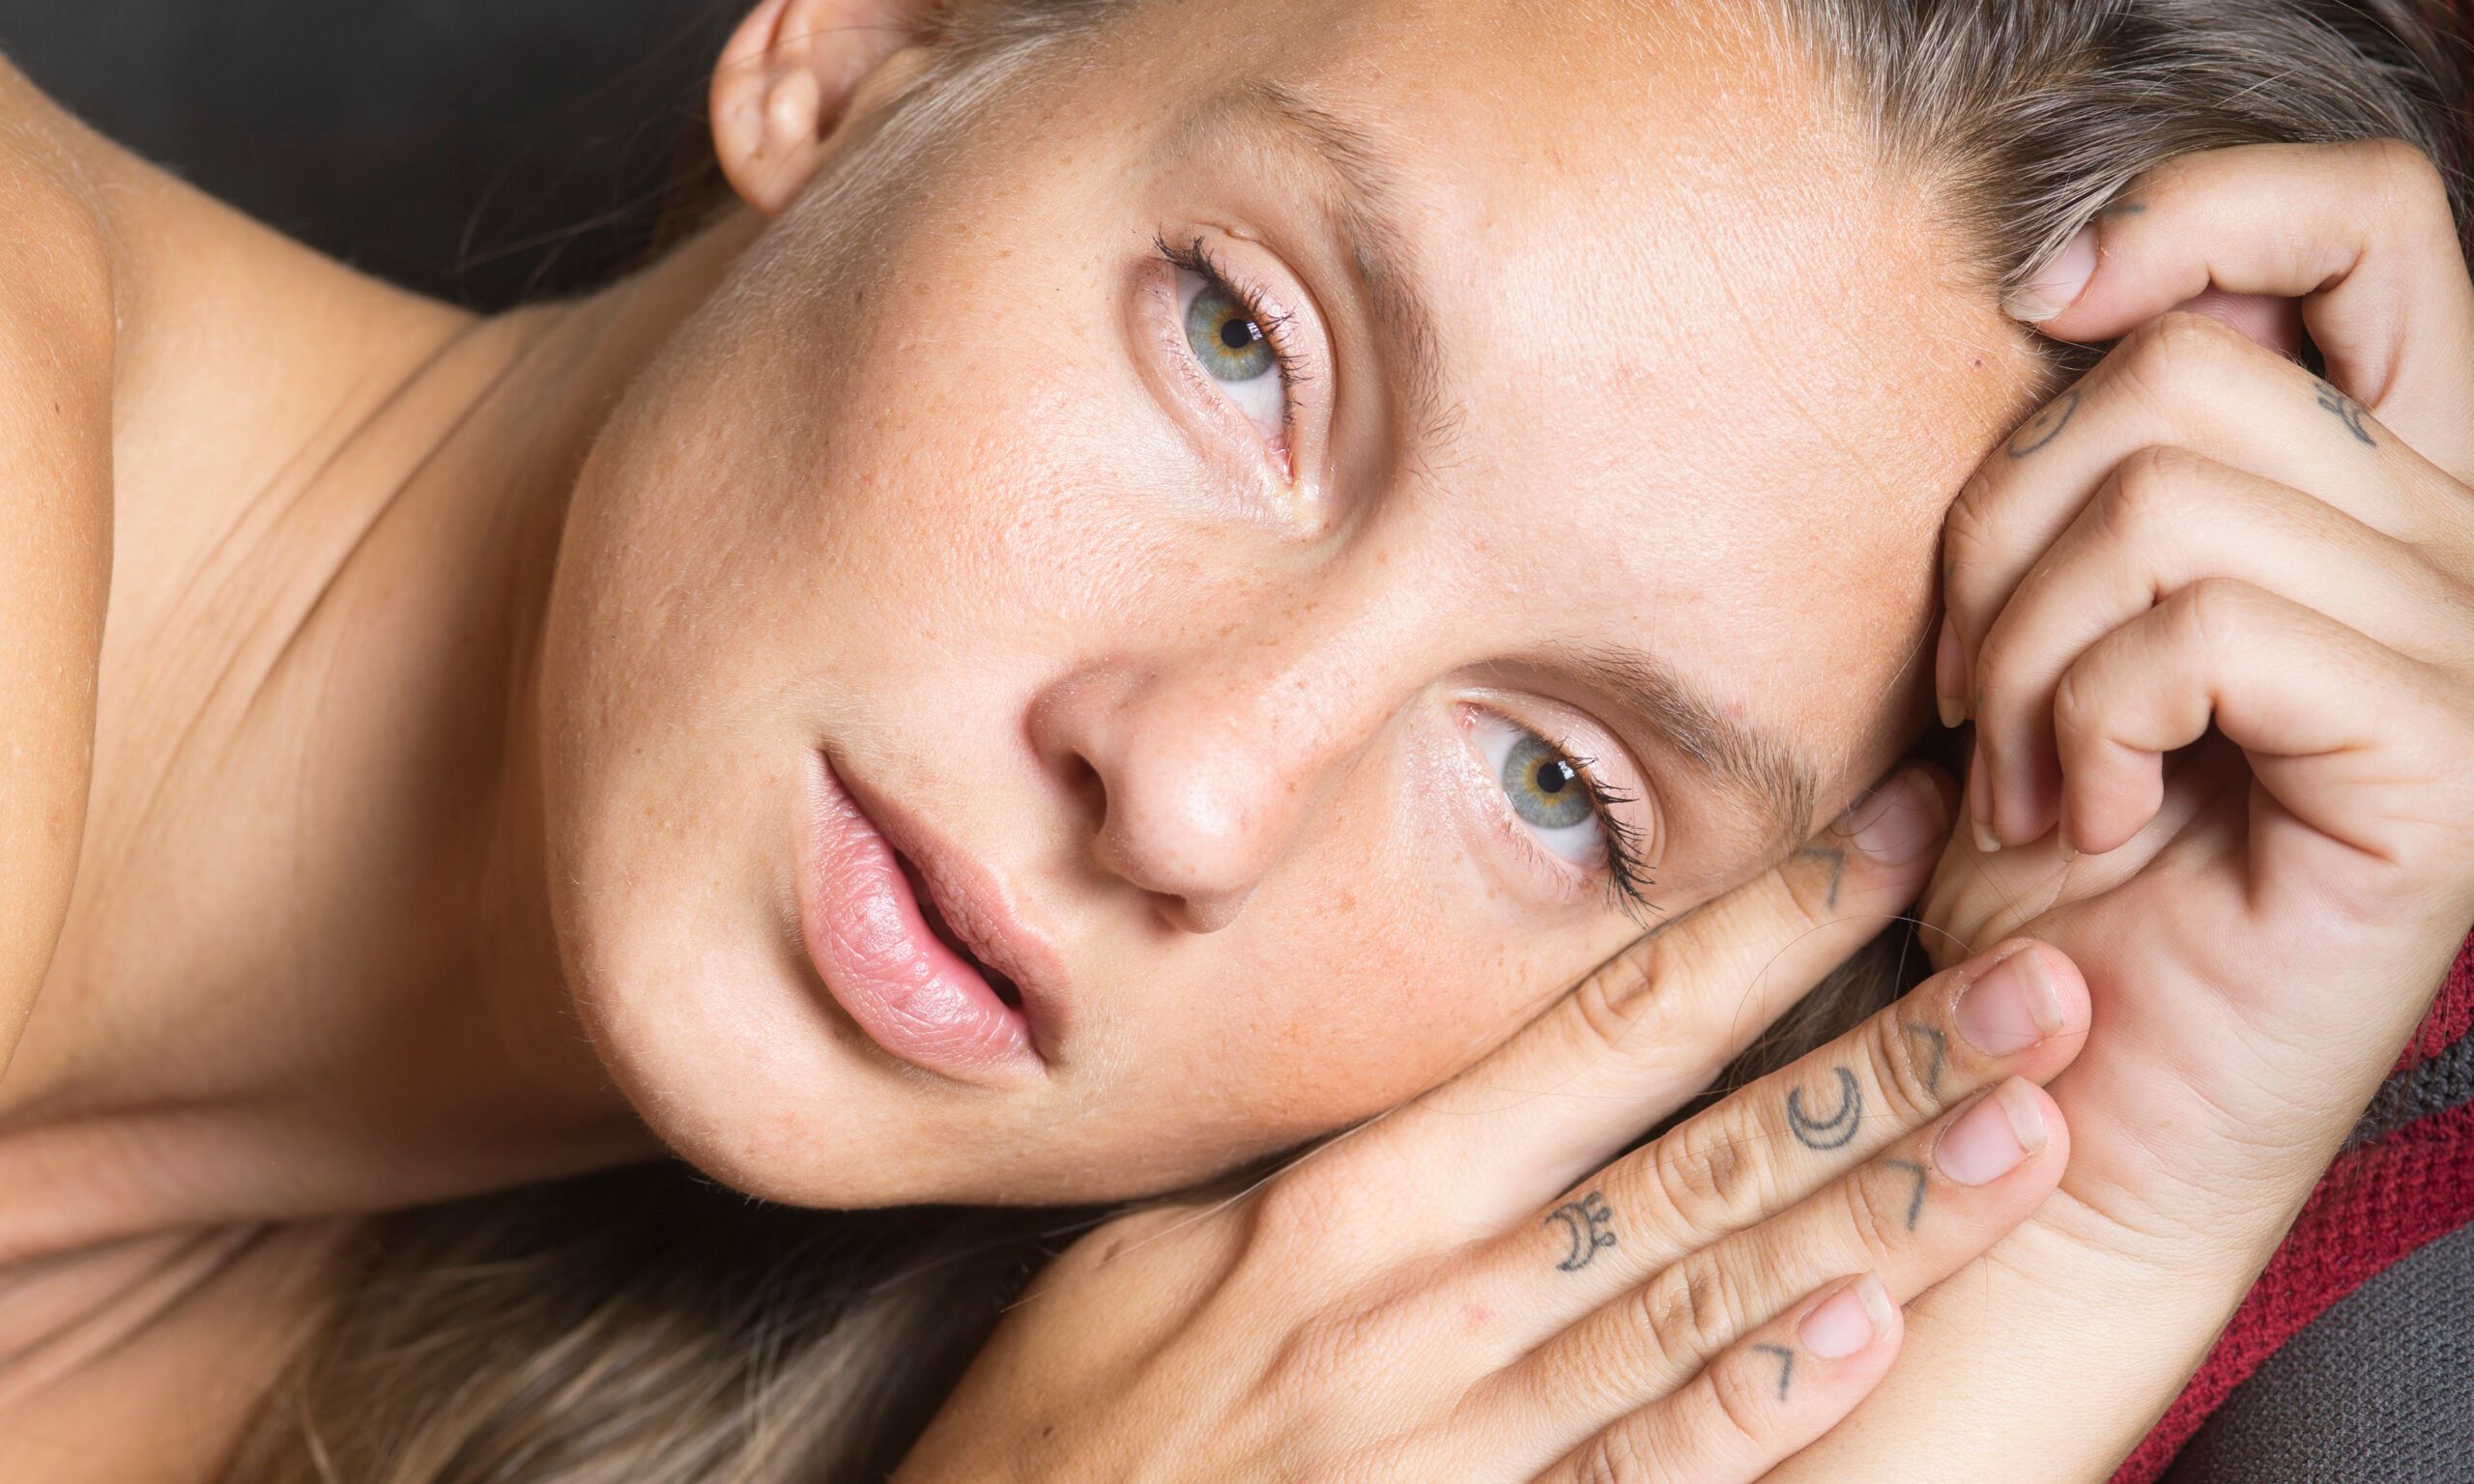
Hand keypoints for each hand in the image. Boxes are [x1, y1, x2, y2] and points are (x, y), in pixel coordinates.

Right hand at [896, 769, 2092, 1480]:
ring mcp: (1442, 1434)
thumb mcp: (1151, 1267)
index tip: (1881, 844)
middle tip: (2047, 972)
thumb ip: (1309, 1191)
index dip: (1751, 931)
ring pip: (1694, 1297)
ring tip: (2022, 1128)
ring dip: (1873, 1209)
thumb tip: (1441, 1107)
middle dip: (1878, 1058)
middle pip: (1684, 1151)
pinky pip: (1629, 1473)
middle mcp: (1410, 1298)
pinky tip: (1862, 1333)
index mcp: (1339, 1202)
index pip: (1586, 1031)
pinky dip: (1749, 1403)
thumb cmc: (1058, 1441)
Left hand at [1771, 140, 2473, 1482]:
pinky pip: (2205, 630)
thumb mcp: (2036, 618)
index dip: (2199, 216)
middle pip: (2188, 375)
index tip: (2042, 297)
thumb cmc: (2041, 870)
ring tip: (2029, 772)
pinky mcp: (2433, 760)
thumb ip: (2092, 465)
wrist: (2058, 1093)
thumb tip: (2064, 281)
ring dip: (2029, 650)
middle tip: (1987, 691)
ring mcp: (2463, 652)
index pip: (2364, 229)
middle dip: (2008, 534)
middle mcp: (2451, 547)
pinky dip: (2085, 719)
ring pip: (2170, 499)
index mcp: (2367, 493)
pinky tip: (2082, 815)